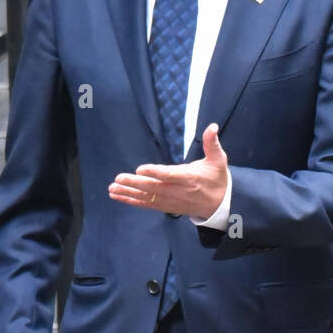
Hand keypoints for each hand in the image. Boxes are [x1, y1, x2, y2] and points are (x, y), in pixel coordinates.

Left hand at [109, 123, 227, 218]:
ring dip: (129, 193)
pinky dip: (132, 201)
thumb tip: (212, 126)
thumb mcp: (218, 160)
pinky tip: (119, 197)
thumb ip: (212, 143)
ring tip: (113, 189)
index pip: (170, 175)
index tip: (140, 169)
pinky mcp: (166, 206)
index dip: (155, 172)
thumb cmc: (217, 179)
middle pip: (154, 188)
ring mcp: (171, 201)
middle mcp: (178, 191)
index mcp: (190, 178)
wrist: (220, 205)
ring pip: (147, 197)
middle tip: (119, 178)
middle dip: (135, 183)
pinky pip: (147, 205)